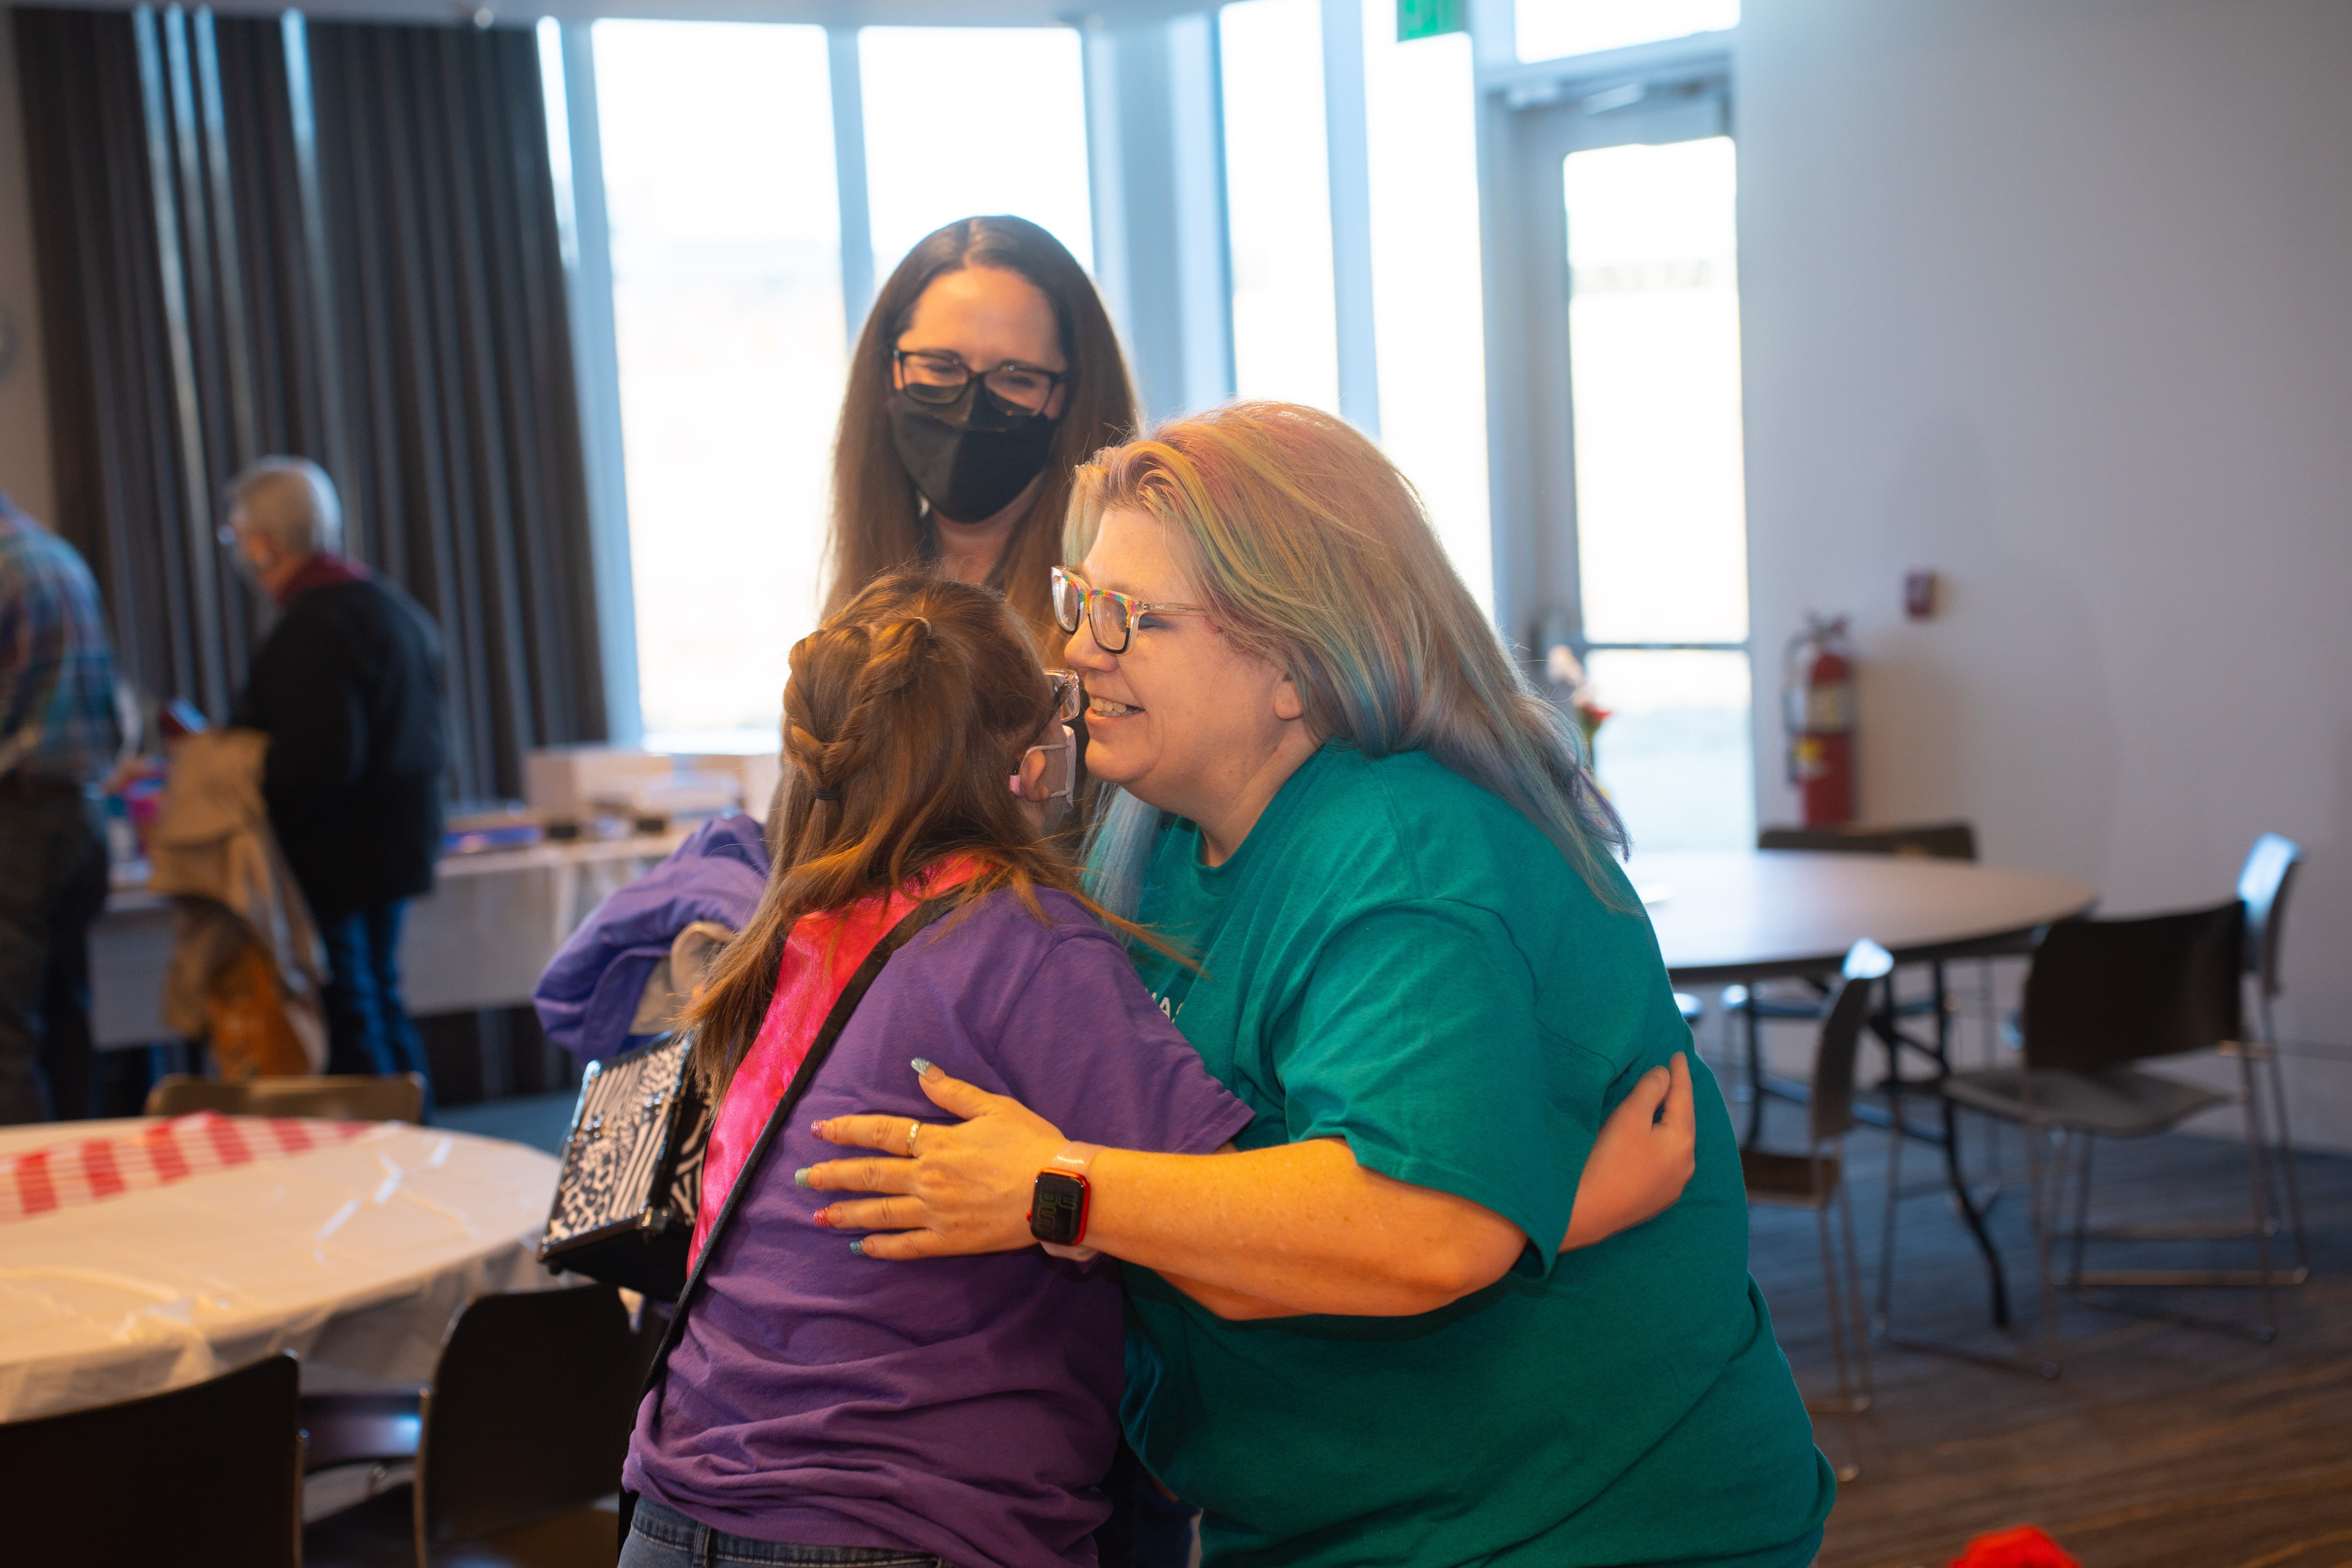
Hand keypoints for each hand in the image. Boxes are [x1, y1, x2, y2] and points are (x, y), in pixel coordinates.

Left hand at [800, 1061, 1067, 1258]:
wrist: (1058, 1190)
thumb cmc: (1032, 1144)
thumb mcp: (995, 1107)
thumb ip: (953, 1091)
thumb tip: (919, 1068)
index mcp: (937, 1141)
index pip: (880, 1132)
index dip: (847, 1130)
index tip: (819, 1130)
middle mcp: (928, 1177)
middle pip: (869, 1175)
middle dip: (832, 1175)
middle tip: (803, 1178)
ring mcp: (936, 1212)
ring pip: (880, 1212)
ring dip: (845, 1213)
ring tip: (818, 1216)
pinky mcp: (950, 1239)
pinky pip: (908, 1246)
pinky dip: (882, 1247)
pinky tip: (861, 1248)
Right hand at [1562, 1052, 1696, 1251]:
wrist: (1584, 1216)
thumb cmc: (1607, 1161)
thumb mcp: (1629, 1117)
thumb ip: (1650, 1090)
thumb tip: (1664, 1075)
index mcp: (1682, 1143)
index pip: (1684, 1099)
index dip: (1680, 1074)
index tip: (1678, 1053)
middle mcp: (1684, 1167)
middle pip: (1683, 1123)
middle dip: (1679, 1098)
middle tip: (1675, 1074)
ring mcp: (1670, 1187)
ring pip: (1675, 1144)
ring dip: (1670, 1122)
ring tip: (1665, 1104)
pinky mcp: (1652, 1200)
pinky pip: (1664, 1161)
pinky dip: (1661, 1143)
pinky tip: (1652, 1140)